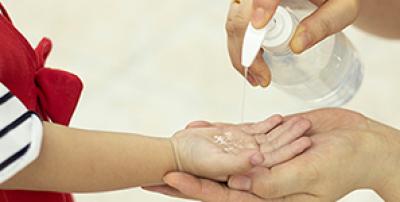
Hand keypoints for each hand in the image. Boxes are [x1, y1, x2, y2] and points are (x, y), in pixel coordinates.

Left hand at [148, 109, 399, 200]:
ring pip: (223, 155)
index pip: (223, 196)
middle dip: (188, 173)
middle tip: (155, 169)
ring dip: (199, 150)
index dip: (195, 188)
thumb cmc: (342, 166)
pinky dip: (219, 130)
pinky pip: (237, 135)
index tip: (169, 177)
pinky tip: (200, 125)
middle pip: (215, 178)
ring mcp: (261, 159)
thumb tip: (234, 184)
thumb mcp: (308, 178)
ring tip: (174, 141)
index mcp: (268, 197)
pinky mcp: (267, 139)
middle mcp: (260, 180)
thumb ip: (271, 183)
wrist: (360, 144)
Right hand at [226, 0, 359, 86]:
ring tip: (256, 76)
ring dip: (240, 51)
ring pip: (234, 21)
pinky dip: (240, 47)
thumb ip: (324, 23)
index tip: (259, 26)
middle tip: (261, 75)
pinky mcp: (248, 7)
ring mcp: (252, 0)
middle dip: (245, 47)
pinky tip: (251, 64)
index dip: (260, 6)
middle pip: (240, 14)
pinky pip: (236, 25)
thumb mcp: (342, 9)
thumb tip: (297, 46)